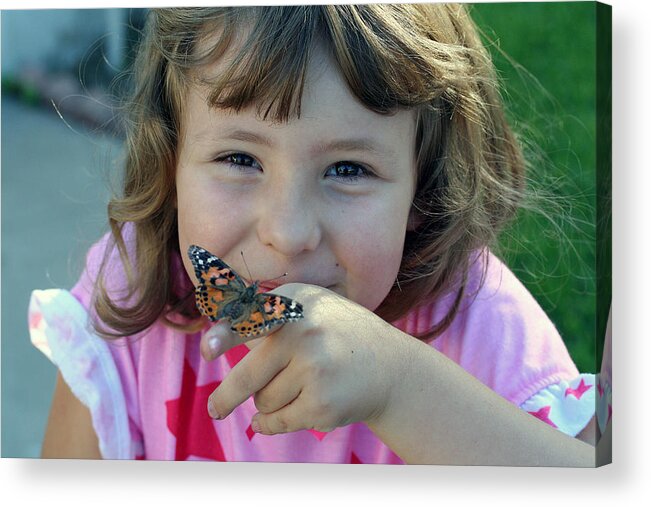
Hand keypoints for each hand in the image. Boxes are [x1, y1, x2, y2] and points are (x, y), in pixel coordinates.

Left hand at [200, 283, 409, 434]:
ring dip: (269, 402)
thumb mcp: (308, 308)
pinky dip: (274, 423)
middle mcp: (303, 331)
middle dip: (225, 399)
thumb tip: (213, 338)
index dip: (225, 335)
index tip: (208, 349)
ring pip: (262, 400)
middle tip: (216, 410)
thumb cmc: (337, 336)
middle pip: (246, 376)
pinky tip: (293, 411)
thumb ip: (265, 315)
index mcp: (294, 301)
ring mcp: (314, 368)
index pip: (250, 319)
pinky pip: (277, 422)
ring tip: (299, 388)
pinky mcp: (322, 403)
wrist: (391, 368)